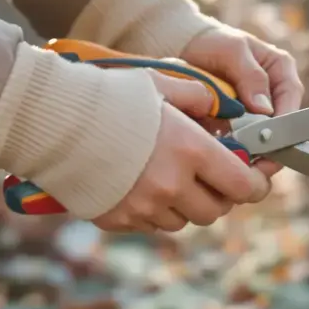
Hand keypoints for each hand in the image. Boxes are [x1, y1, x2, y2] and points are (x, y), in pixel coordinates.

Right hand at [91, 71, 270, 233]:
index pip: (243, 185)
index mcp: (190, 151)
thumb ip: (200, 98)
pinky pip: (150, 224)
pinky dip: (155, 211)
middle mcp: (171, 185)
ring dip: (186, 205)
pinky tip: (141, 185)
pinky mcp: (118, 220)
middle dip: (220, 195)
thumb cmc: (109, 96)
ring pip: (183, 221)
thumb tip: (221, 109)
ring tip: (172, 177)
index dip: (256, 184)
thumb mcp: (162, 84)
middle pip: (216, 210)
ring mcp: (143, 207)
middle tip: (212, 177)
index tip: (255, 177)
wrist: (52, 119)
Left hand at [180, 26, 303, 175]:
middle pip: (278, 123)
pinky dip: (232, 145)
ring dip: (247, 146)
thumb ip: (250, 76)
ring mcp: (255, 109)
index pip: (291, 98)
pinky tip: (221, 151)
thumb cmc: (213, 41)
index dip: (283, 120)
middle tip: (251, 155)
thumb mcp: (232, 51)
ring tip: (234, 155)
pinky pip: (241, 138)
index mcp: (281, 69)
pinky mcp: (238, 122)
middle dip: (264, 140)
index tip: (270, 138)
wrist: (185, 47)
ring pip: (260, 135)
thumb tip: (265, 110)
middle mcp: (273, 92)